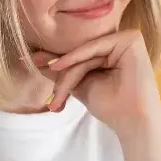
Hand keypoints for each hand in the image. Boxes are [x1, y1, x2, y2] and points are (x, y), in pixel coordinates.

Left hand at [30, 29, 160, 135]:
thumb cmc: (110, 106)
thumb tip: (33, 58)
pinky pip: (95, 46)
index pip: (77, 53)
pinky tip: (59, 66)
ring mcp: (125, 39)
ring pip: (84, 51)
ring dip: (67, 74)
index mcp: (109, 51)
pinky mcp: (131, 39)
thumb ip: (61, 71)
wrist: (132, 121)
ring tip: (57, 96)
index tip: (28, 63)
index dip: (54, 60)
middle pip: (80, 53)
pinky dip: (76, 57)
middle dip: (60, 74)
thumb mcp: (79, 85)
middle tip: (50, 97)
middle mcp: (118, 42)